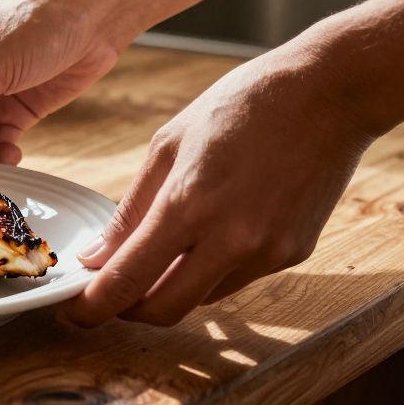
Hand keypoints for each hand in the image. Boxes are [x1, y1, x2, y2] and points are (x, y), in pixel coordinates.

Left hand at [55, 49, 375, 326]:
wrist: (330, 93)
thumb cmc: (245, 104)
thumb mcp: (169, 143)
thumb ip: (131, 207)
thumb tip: (97, 254)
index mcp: (189, 205)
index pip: (127, 281)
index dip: (93, 307)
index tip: (73, 311)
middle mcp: (231, 239)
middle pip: (163, 311)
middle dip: (127, 310)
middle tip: (108, 292)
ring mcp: (267, 253)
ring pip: (200, 299)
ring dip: (169, 289)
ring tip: (156, 254)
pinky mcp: (293, 255)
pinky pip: (235, 281)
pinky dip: (208, 272)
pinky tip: (207, 236)